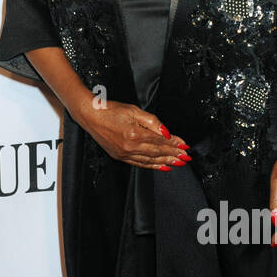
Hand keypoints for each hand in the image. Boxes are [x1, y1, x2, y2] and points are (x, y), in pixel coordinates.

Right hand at [73, 95, 189, 169]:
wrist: (90, 116)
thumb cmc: (110, 110)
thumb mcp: (134, 110)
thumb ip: (152, 122)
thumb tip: (167, 133)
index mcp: (134, 134)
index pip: (160, 141)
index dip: (175, 144)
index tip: (185, 146)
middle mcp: (129, 147)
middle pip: (157, 153)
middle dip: (174, 155)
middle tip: (186, 158)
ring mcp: (124, 154)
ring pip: (150, 161)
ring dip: (166, 162)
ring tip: (178, 163)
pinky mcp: (120, 157)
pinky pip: (139, 164)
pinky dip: (152, 166)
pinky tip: (161, 166)